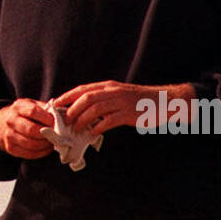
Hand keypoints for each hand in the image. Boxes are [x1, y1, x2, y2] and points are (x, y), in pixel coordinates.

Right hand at [0, 99, 55, 159]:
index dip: (47, 119)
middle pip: (31, 130)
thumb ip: (47, 109)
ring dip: (45, 145)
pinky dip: (41, 153)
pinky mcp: (10, 148)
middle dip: (47, 135)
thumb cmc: (24, 114)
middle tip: (57, 136)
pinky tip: (46, 148)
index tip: (56, 123)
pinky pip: (29, 154)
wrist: (2, 124)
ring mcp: (9, 135)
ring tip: (53, 142)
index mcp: (19, 107)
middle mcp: (11, 120)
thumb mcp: (33, 105)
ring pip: (31, 144)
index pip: (33, 112)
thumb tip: (64, 117)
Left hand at [52, 81, 192, 135]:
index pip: (83, 89)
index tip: (55, 104)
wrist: (165, 101)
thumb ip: (104, 100)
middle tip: (64, 121)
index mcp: (109, 86)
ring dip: (83, 119)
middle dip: (72, 109)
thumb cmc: (140, 101)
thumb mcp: (119, 95)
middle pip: (86, 98)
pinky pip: (110, 120)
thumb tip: (85, 110)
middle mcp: (113, 91)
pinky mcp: (129, 114)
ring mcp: (121, 102)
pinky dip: (99, 127)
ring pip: (95, 108)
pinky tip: (94, 134)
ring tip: (76, 128)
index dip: (67, 96)